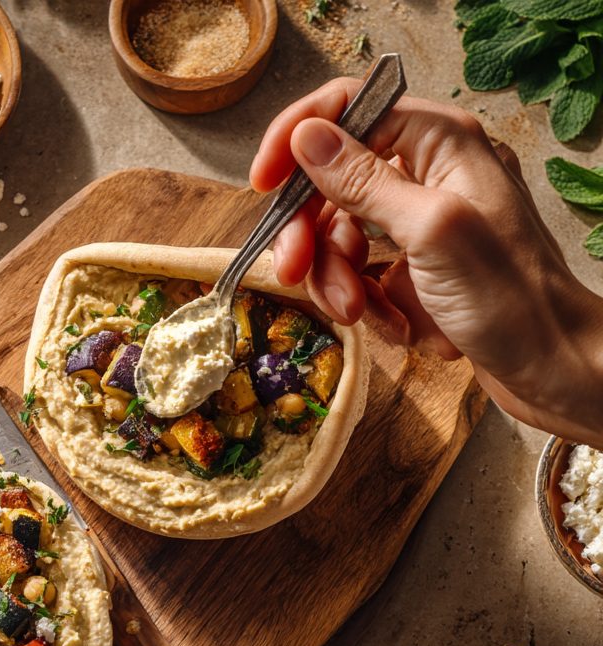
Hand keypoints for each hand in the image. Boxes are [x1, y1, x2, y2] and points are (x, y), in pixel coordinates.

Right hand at [250, 79, 602, 446]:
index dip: (298, 141)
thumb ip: (364, 182)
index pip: (350, 111)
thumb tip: (307, 136)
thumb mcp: (430, 231)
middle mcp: (428, 175)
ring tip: (360, 315)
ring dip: (338, 281)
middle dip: (310, 234)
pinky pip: (360, 278)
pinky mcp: (415, 270)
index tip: (263, 184)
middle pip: (333, 184)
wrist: (551, 367)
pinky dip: (367, 306)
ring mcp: (419, 226)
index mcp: (441, 143)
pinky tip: (398, 328)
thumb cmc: (511, 298)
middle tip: (289, 271)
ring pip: (340, 238)